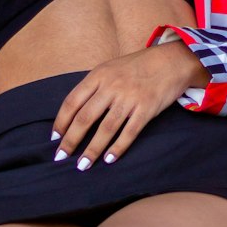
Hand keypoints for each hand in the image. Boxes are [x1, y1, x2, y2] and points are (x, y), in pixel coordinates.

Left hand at [50, 43, 207, 168]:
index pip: (72, 102)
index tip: (55, 139)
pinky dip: (118, 148)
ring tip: (82, 165)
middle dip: (71, 140)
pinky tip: (108, 159)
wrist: (171, 61)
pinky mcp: (147, 108)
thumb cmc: (137, 67)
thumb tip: (74, 112)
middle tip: (61, 157)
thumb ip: (93, 87)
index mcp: (98, 75)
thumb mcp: (110, 68)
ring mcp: (130, 98)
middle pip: (85, 118)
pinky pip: (129, 132)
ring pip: (106, 129)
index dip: (61, 122)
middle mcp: (111, 87)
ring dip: (92, 150)